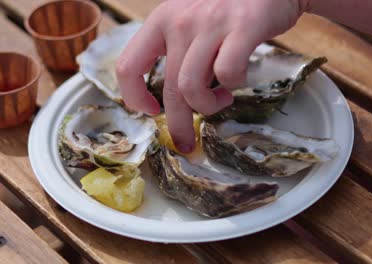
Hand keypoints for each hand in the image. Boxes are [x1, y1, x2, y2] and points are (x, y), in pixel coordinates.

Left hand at [116, 0, 305, 151]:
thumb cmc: (227, 7)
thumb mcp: (188, 17)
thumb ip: (174, 47)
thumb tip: (167, 95)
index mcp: (161, 20)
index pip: (128, 66)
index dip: (134, 97)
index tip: (150, 110)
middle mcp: (180, 21)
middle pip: (169, 89)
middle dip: (178, 125)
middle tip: (186, 142)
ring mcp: (211, 24)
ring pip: (193, 88)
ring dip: (208, 106)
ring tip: (221, 100)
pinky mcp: (243, 27)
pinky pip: (228, 73)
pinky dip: (233, 85)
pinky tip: (238, 78)